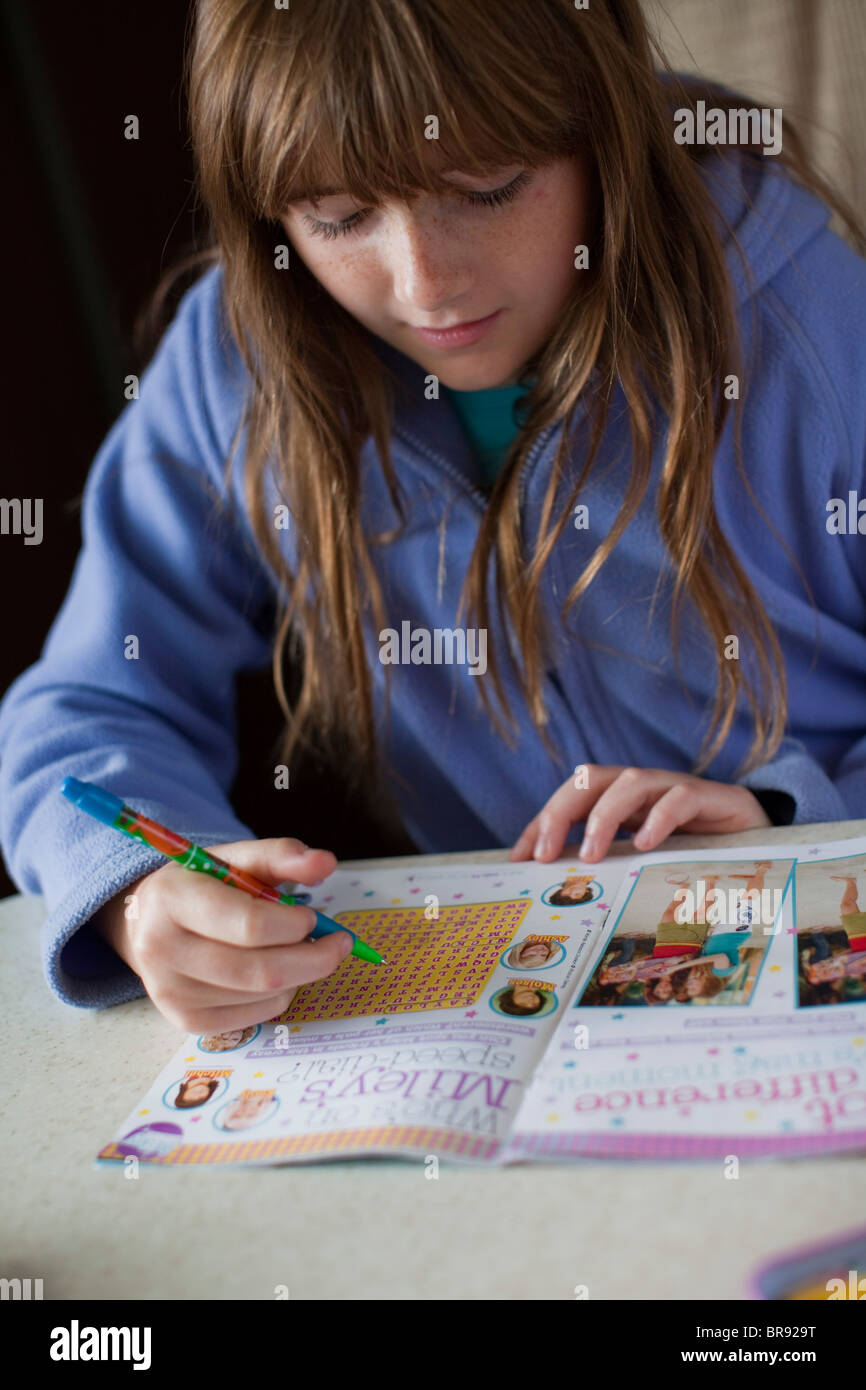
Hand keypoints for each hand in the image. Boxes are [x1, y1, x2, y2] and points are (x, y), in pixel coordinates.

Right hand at [91, 837, 350, 1032]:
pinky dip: (280, 995)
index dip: (293, 924)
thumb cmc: (201, 886)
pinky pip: (254, 1016)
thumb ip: (281, 856)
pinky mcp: (185, 1021)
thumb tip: (326, 862)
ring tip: (296, 950)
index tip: (312, 916)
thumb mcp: (235, 859)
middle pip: (260, 971)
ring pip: (262, 995)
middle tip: (338, 944)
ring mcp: (171, 993)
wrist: (150, 921)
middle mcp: (161, 950)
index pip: (249, 924)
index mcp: (171, 899)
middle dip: (313, 959)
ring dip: (297, 975)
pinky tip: (274, 973)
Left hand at [509, 766, 771, 863]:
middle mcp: (644, 787)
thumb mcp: (646, 861)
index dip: (541, 822)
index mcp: (622, 800)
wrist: (763, 842)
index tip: (519, 859)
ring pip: (630, 782)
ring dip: (603, 817)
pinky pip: (681, 797)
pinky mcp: (712, 797)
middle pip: (591, 778)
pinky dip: (659, 817)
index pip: (572, 797)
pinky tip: (645, 844)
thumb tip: (559, 887)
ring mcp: (676, 788)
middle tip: (544, 855)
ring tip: (590, 855)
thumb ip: (612, 865)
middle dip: (560, 813)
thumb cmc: (697, 854)